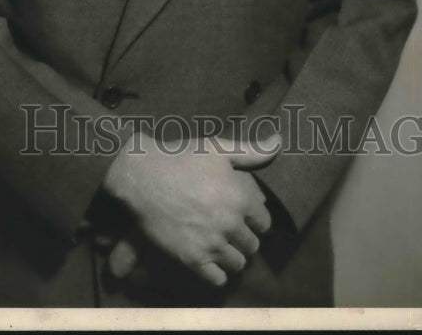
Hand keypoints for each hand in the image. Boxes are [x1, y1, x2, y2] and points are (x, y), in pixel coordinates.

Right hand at [103, 132, 280, 286]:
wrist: (142, 176)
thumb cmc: (181, 158)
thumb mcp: (217, 148)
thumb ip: (252, 151)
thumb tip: (279, 141)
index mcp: (240, 198)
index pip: (264, 222)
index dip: (254, 218)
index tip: (242, 214)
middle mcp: (230, 224)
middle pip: (252, 245)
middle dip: (244, 237)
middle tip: (230, 229)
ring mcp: (211, 244)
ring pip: (237, 264)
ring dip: (232, 256)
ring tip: (221, 245)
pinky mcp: (192, 258)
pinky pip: (217, 279)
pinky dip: (217, 273)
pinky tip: (210, 261)